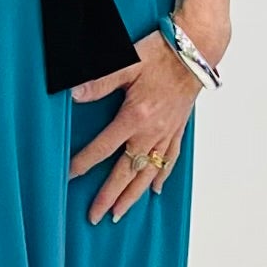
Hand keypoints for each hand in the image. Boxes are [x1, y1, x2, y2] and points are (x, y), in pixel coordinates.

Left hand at [66, 30, 201, 223]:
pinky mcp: (178, 129)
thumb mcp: (126, 62)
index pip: (103, 148)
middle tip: (95, 217)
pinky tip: (155, 189)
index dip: (84, 164)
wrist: (197, 50)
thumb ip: (99, 82)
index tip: (69, 177)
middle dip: (109, 196)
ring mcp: (166, 133)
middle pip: (126, 172)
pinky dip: (161, 176)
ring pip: (148, 172)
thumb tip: (74, 94)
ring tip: (120, 213)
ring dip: (133, 195)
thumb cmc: (162, 53)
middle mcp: (152, 131)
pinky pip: (169, 159)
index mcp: (135, 117)